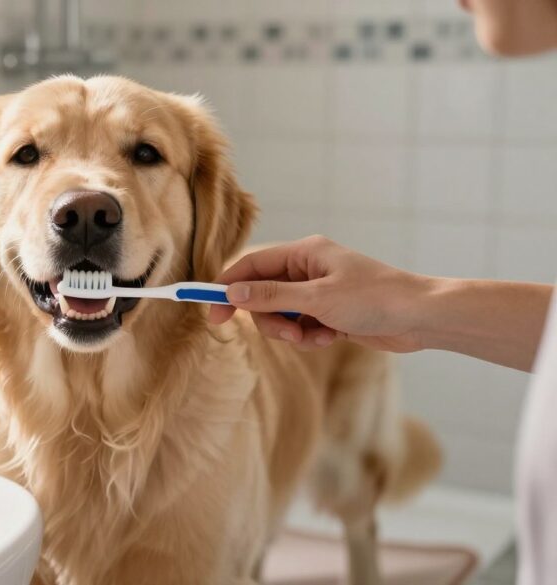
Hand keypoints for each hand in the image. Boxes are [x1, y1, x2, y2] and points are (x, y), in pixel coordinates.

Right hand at [209, 236, 430, 351]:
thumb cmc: (375, 299)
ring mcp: (318, 291)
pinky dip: (309, 336)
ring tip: (315, 338)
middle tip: (286, 335)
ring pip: (280, 314)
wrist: (420, 318)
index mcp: (304, 252)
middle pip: (263, 293)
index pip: (251, 266)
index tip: (213, 314)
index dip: (228, 288)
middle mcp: (308, 268)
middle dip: (269, 318)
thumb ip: (272, 295)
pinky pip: (300, 326)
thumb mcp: (317, 298)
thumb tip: (233, 292)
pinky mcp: (329, 311)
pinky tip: (331, 338)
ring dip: (291, 331)